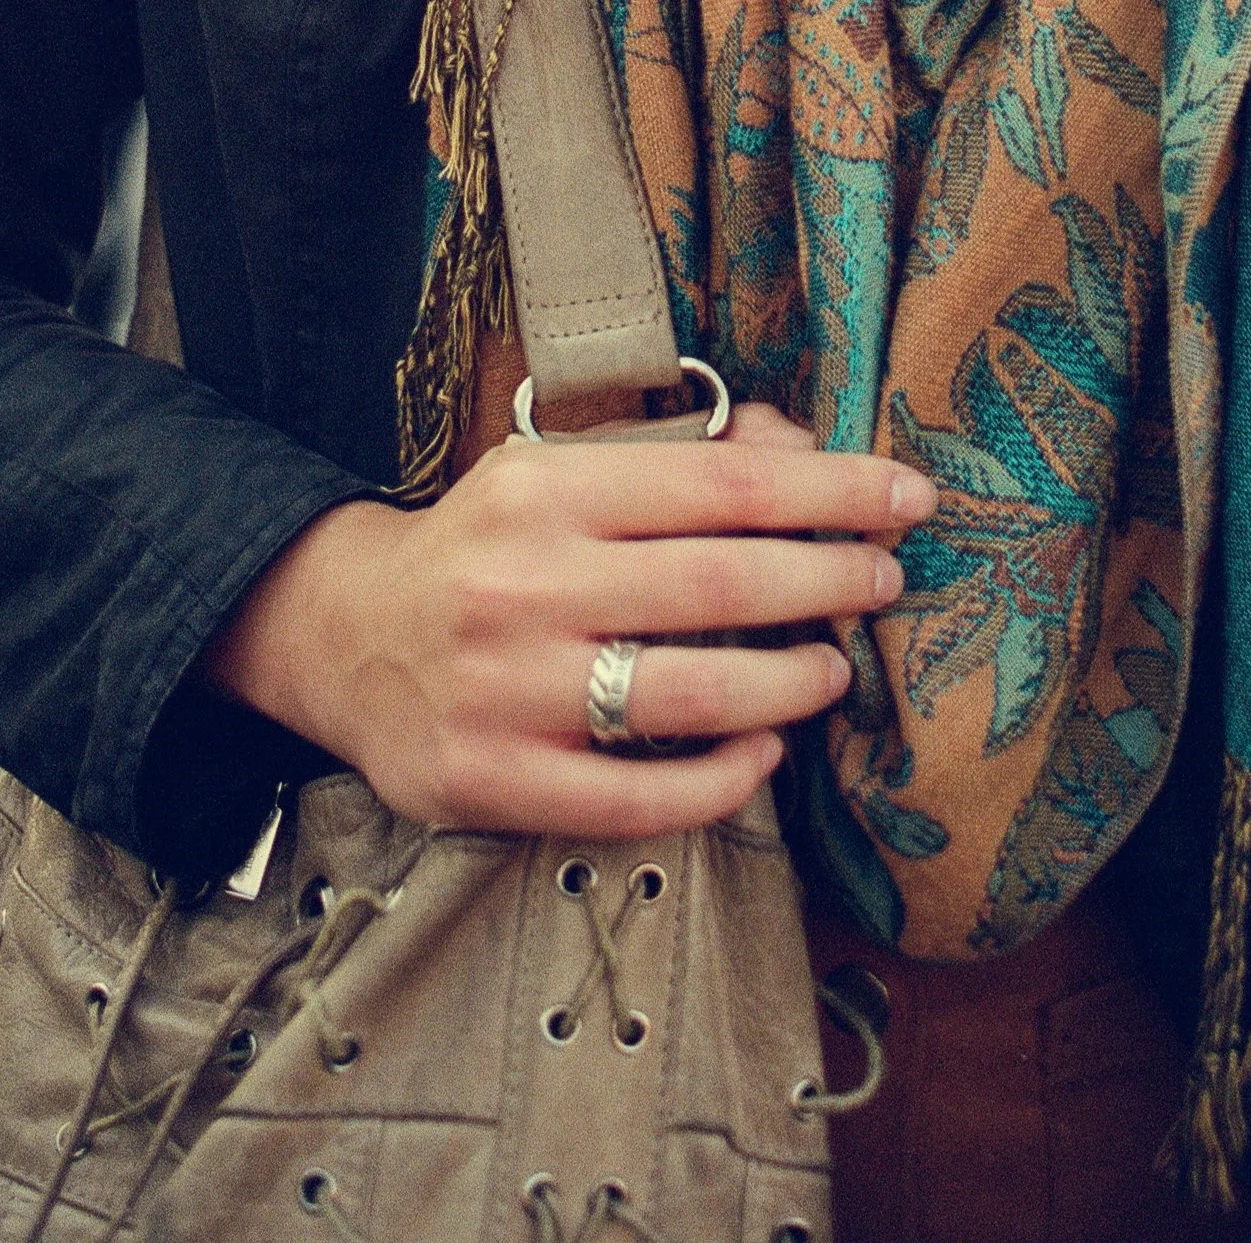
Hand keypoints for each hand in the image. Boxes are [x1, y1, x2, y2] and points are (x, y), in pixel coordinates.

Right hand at [204, 402, 933, 840]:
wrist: (344, 634)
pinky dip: (717, 782)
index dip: (829, 491)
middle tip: (886, 581)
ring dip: (786, 686)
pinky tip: (763, 756)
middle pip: (718, 586)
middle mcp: (525, 585)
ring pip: (687, 697)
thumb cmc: (485, 545)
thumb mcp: (559, 469)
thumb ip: (678, 458)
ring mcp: (507, 691)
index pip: (720, 485)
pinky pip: (633, 798)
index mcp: (546, 491)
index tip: (906, 496)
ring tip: (833, 670)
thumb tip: (805, 451)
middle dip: (826, 582)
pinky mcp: (493, 781)